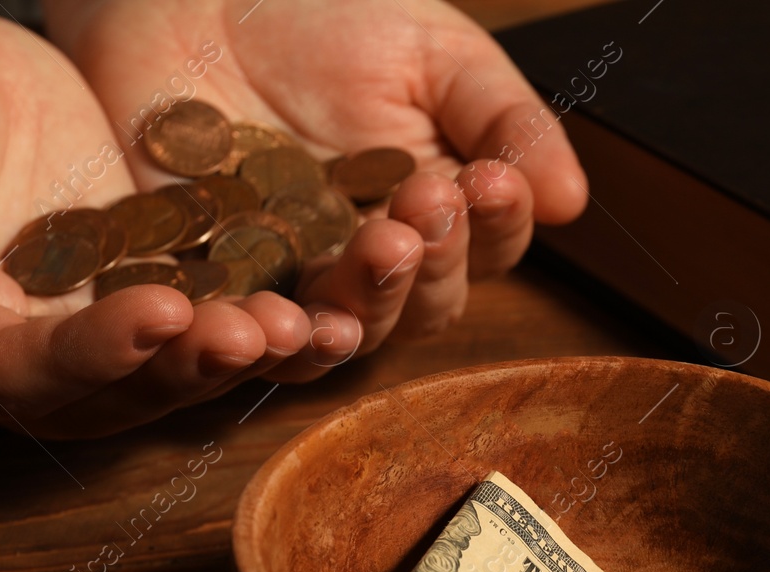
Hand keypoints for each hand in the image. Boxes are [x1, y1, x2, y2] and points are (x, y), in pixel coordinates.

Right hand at [0, 0, 300, 436]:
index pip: (33, 378)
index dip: (98, 355)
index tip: (161, 313)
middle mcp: (37, 356)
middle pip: (129, 385)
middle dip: (197, 363)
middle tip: (266, 331)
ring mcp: (100, 315)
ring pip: (186, 353)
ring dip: (251, 345)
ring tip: (312, 318)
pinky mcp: (152, 266)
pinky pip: (219, 291)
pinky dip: (271, 292)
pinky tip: (330, 277)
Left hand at [44, 0, 588, 381]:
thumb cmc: (325, 13)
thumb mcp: (433, 51)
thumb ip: (503, 120)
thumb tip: (569, 201)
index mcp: (433, 217)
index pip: (481, 253)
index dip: (489, 230)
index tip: (488, 184)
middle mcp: (365, 264)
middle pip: (409, 310)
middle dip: (414, 273)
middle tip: (405, 226)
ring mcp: (283, 281)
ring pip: (323, 336)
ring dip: (335, 324)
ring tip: (329, 299)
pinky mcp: (200, 284)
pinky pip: (216, 334)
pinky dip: (227, 341)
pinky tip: (235, 322)